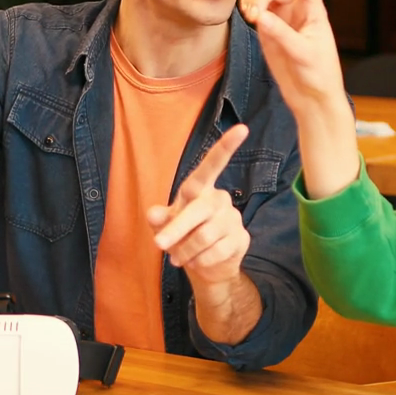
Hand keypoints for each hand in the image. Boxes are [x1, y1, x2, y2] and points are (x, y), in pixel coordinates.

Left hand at [148, 124, 252, 294]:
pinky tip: (197, 261)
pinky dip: (199, 261)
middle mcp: (220, 199)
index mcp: (201, 189)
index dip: (226, 147)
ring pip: (204, 236)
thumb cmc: (183, 236)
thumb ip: (159, 219)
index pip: (212, 165)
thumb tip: (153, 213)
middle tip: (158, 244)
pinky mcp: (240, 238)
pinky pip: (215, 252)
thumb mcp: (165, 226)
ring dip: (185, 251)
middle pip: (198, 211)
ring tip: (179, 258)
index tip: (242, 128)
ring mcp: (232, 219)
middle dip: (175, 230)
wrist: (206, 266)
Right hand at [238, 0, 344, 108]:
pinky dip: (248, 12)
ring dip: (252, 2)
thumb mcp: (303, 54)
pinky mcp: (269, 32)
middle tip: (252, 14)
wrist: (311, 99)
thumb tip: (259, 17)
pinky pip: (255, 12)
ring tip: (250, 17)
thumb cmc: (318, 76)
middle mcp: (297, 11)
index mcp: (314, 11)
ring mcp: (282, 20)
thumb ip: (281, 35)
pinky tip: (248, 20)